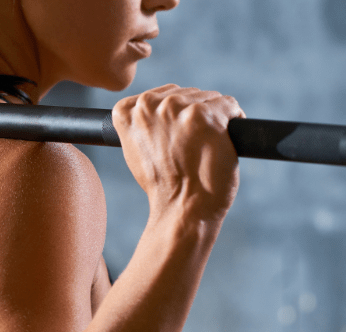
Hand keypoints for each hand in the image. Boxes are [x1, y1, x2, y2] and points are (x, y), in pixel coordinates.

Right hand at [112, 84, 245, 221]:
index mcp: (127, 111)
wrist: (182, 207)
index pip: (160, 96)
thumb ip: (141, 124)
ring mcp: (178, 109)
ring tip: (205, 147)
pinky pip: (229, 105)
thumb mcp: (135, 150)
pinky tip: (223, 142)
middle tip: (192, 147)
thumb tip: (159, 108)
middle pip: (185, 94)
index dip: (174, 117)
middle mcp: (149, 105)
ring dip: (213, 118)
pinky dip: (234, 121)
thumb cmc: (163, 184)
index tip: (177, 137)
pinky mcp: (206, 115)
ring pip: (208, 98)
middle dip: (193, 115)